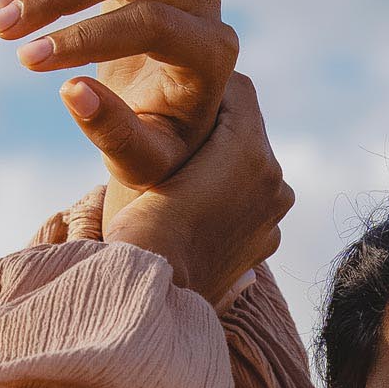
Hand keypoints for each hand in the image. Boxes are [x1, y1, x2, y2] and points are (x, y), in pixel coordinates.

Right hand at [0, 0, 236, 189]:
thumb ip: (116, 135)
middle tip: (2, 25)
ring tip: (0, 4)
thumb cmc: (159, 149)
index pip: (150, 23)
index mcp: (212, 52)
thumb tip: (73, 91)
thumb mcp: (142, 162)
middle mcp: (202, 0)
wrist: (172, 117)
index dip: (86, 36)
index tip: (28, 60)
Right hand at [97, 75, 293, 309]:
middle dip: (214, 129)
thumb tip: (113, 89)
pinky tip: (195, 211)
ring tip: (183, 177)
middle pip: (244, 130)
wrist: (150, 299)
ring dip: (221, 166)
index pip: (236, 89)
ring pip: (246, 168)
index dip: (202, 88)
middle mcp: (275, 182)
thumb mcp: (140, 160)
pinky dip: (226, 203)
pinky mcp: (263, 248)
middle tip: (174, 135)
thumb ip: (165, 119)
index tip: (173, 98)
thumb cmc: (138, 228)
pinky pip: (247, 206)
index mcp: (253, 152)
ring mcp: (272, 218)